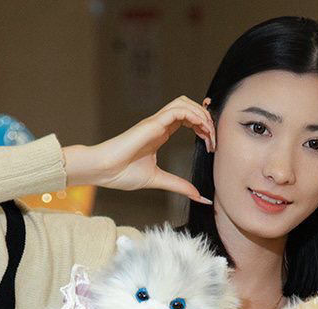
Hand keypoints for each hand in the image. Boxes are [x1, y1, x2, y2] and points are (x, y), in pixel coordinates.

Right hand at [62, 95, 215, 203]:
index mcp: (160, 134)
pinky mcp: (152, 123)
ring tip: (209, 133)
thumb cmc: (122, 174)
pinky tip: (201, 128)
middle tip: (214, 140)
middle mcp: (159, 125)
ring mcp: (155, 122)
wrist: (104, 171)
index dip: (203, 128)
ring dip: (201, 115)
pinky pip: (178, 110)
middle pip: (189, 108)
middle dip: (206, 119)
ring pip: (184, 103)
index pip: (187, 120)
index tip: (211, 146)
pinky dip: (193, 115)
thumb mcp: (159, 181)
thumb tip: (199, 197)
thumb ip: (180, 186)